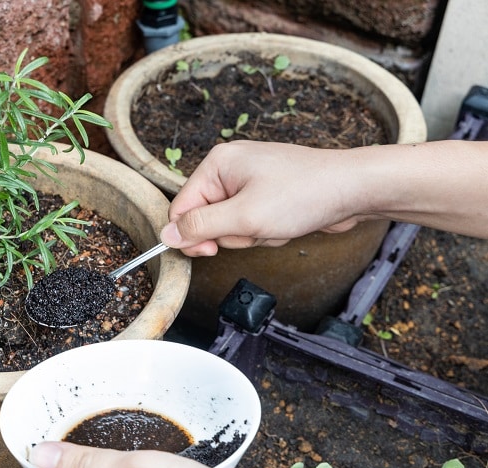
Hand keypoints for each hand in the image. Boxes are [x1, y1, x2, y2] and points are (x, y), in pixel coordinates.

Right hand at [159, 141, 368, 256]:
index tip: (211, 251)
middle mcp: (229, 169)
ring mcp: (249, 181)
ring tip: (276, 222)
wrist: (354, 189)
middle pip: (206, 219)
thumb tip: (166, 234)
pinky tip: (285, 222)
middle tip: (257, 227)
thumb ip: (201, 227)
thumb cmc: (305, 194)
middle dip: (232, 234)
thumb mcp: (244, 217)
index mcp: (217, 164)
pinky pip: (250, 223)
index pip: (182, 208)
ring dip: (252, 234)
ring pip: (230, 225)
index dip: (192, 235)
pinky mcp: (266, 194)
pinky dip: (265, 231)